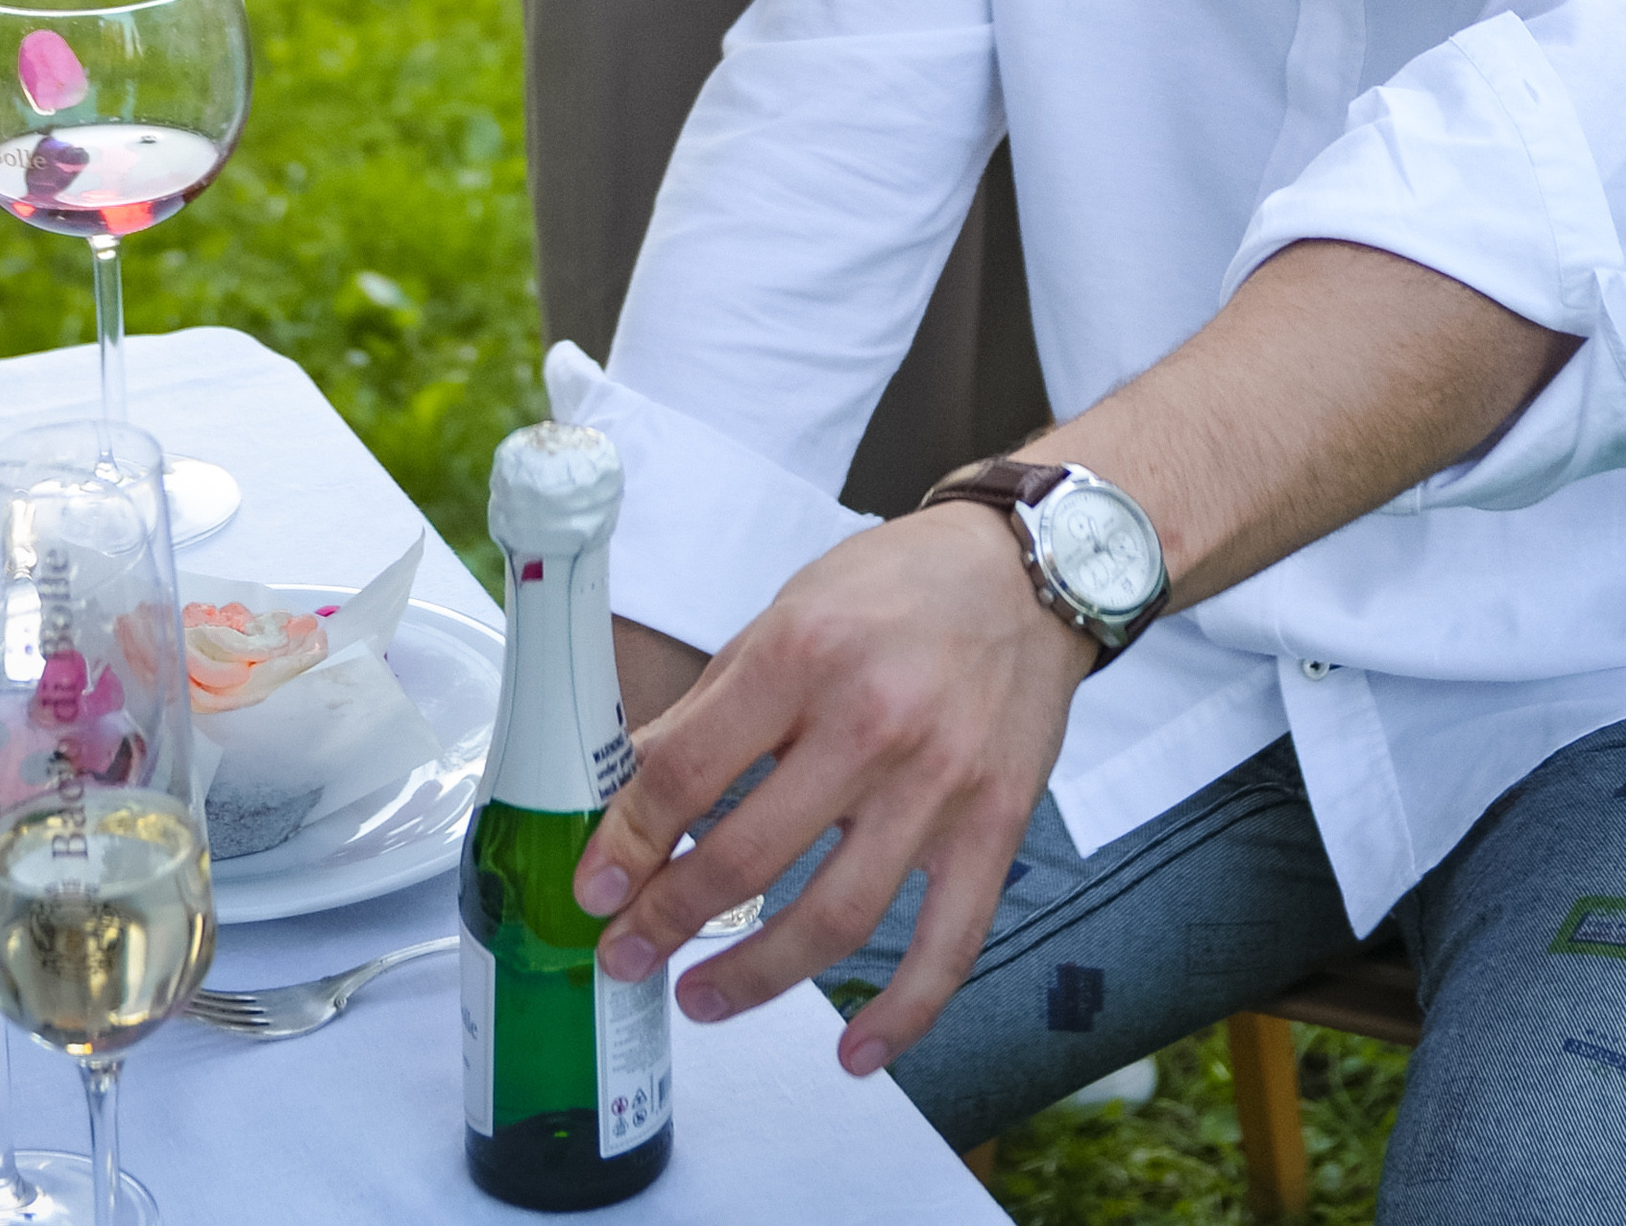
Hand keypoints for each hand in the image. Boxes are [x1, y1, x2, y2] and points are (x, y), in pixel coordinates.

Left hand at [574, 507, 1093, 1075]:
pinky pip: (947, 944)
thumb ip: (715, 704)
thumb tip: (632, 783)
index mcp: (803, 656)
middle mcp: (871, 724)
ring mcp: (939, 784)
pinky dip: (902, 1014)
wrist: (1030, 572)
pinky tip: (856, 1053)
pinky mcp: (995, 827)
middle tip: (625, 955)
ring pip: (834, 919)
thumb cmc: (900, 586)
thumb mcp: (788, 612)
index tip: (594, 888)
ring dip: (756, 977)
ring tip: (701, 999)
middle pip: (748, 856)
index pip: (689, 772)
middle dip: (668, 921)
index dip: (626, 842)